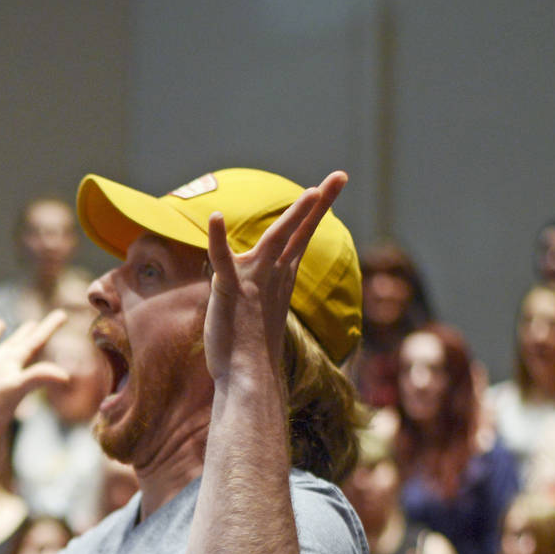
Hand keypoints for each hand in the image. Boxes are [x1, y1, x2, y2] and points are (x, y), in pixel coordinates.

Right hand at [0, 310, 69, 442]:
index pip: (35, 342)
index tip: (63, 314)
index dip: (49, 327)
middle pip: (15, 342)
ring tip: (0, 322)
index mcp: (14, 365)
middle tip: (34, 322)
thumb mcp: (15, 389)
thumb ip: (38, 377)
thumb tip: (66, 376)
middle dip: (26, 332)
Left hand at [202, 172, 346, 386]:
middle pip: (298, 230)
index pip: (302, 235)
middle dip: (319, 203)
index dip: (317, 209)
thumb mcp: (258, 308)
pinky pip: (222, 258)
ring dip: (293, 216)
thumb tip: (261, 286)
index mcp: (280, 276)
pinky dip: (218, 238)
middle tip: (340, 177)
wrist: (246, 376)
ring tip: (310, 192)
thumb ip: (260, 289)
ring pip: (274, 239)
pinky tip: (214, 217)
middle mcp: (272, 274)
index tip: (335, 184)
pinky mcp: (230, 289)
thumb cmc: (249, 348)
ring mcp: (254, 280)